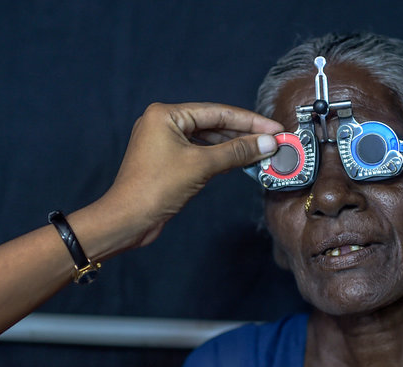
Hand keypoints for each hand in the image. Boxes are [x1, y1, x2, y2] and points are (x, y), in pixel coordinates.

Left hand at [88, 102, 280, 250]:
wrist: (129, 219)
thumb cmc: (156, 188)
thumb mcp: (202, 166)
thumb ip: (236, 152)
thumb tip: (267, 143)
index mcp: (166, 114)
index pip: (217, 112)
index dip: (249, 121)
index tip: (274, 128)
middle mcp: (162, 122)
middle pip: (213, 123)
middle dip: (243, 134)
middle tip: (272, 141)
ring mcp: (163, 141)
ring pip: (206, 139)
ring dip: (232, 147)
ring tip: (260, 153)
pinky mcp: (166, 160)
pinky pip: (198, 152)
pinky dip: (218, 158)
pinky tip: (238, 162)